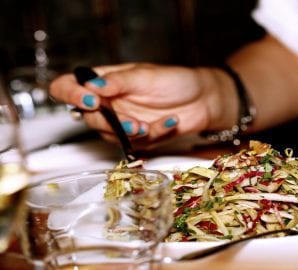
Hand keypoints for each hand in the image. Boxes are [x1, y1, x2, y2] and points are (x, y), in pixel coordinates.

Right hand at [49, 63, 237, 149]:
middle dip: (108, 122)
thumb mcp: (146, 76)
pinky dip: (156, 133)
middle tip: (132, 122)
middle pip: (87, 118)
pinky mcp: (139, 137)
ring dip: (130, 133)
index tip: (90, 101)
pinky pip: (137, 143)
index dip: (70, 94)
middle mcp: (108, 103)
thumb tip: (90, 85)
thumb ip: (118, 82)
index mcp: (104, 81)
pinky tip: (171, 121)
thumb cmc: (175, 81)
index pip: (68, 86)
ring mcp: (122, 121)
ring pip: (110, 136)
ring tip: (149, 125)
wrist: (203, 99)